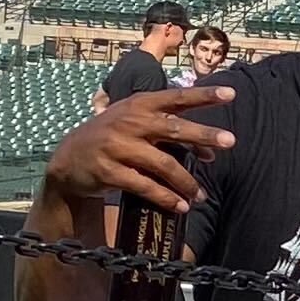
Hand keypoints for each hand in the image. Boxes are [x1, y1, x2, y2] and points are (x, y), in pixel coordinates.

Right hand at [40, 86, 235, 217]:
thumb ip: (170, 132)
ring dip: (187, 182)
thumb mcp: (135, 125)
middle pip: (174, 128)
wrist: (69, 160)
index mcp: (139, 105)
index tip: (230, 94)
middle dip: (203, 134)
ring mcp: (118, 146)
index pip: (176, 97)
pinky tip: (180, 206)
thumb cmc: (112, 139)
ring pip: (164, 164)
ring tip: (201, 196)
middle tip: (230, 140)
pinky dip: (166, 197)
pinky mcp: (109, 171)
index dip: (203, 95)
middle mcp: (130, 122)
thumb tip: (210, 153)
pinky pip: (145, 186)